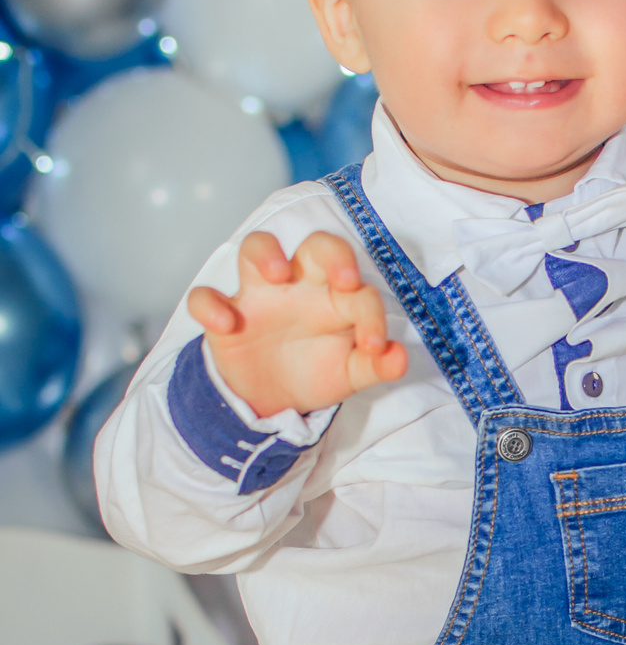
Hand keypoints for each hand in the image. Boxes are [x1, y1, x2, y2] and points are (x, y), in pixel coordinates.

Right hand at [187, 232, 407, 418]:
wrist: (273, 398)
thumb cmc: (318, 369)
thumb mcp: (351, 373)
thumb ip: (376, 365)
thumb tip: (401, 358)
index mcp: (337, 296)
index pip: (359, 290)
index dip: (370, 314)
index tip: (373, 346)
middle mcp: (301, 284)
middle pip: (315, 245)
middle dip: (331, 253)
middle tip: (343, 279)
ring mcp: (260, 294)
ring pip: (256, 247)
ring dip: (266, 253)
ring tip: (278, 274)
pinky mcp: (225, 313)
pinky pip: (206, 296)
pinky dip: (211, 306)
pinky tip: (227, 325)